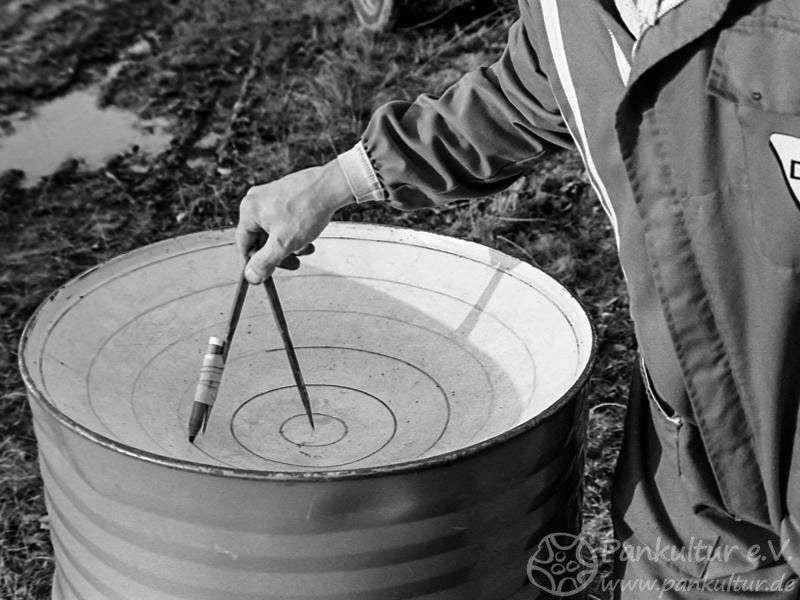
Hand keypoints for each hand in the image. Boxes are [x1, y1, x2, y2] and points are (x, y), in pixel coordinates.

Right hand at [236, 159, 353, 283]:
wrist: (332, 186)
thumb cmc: (306, 211)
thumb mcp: (283, 244)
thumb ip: (265, 262)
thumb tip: (251, 277)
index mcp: (249, 210)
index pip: (244, 244)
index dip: (256, 262)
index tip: (269, 274)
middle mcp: (256, 200)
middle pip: (261, 238)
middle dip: (278, 254)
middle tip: (295, 264)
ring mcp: (271, 195)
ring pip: (275, 230)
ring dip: (290, 244)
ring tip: (308, 249)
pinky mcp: (286, 194)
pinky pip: (284, 219)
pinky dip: (295, 231)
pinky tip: (310, 236)